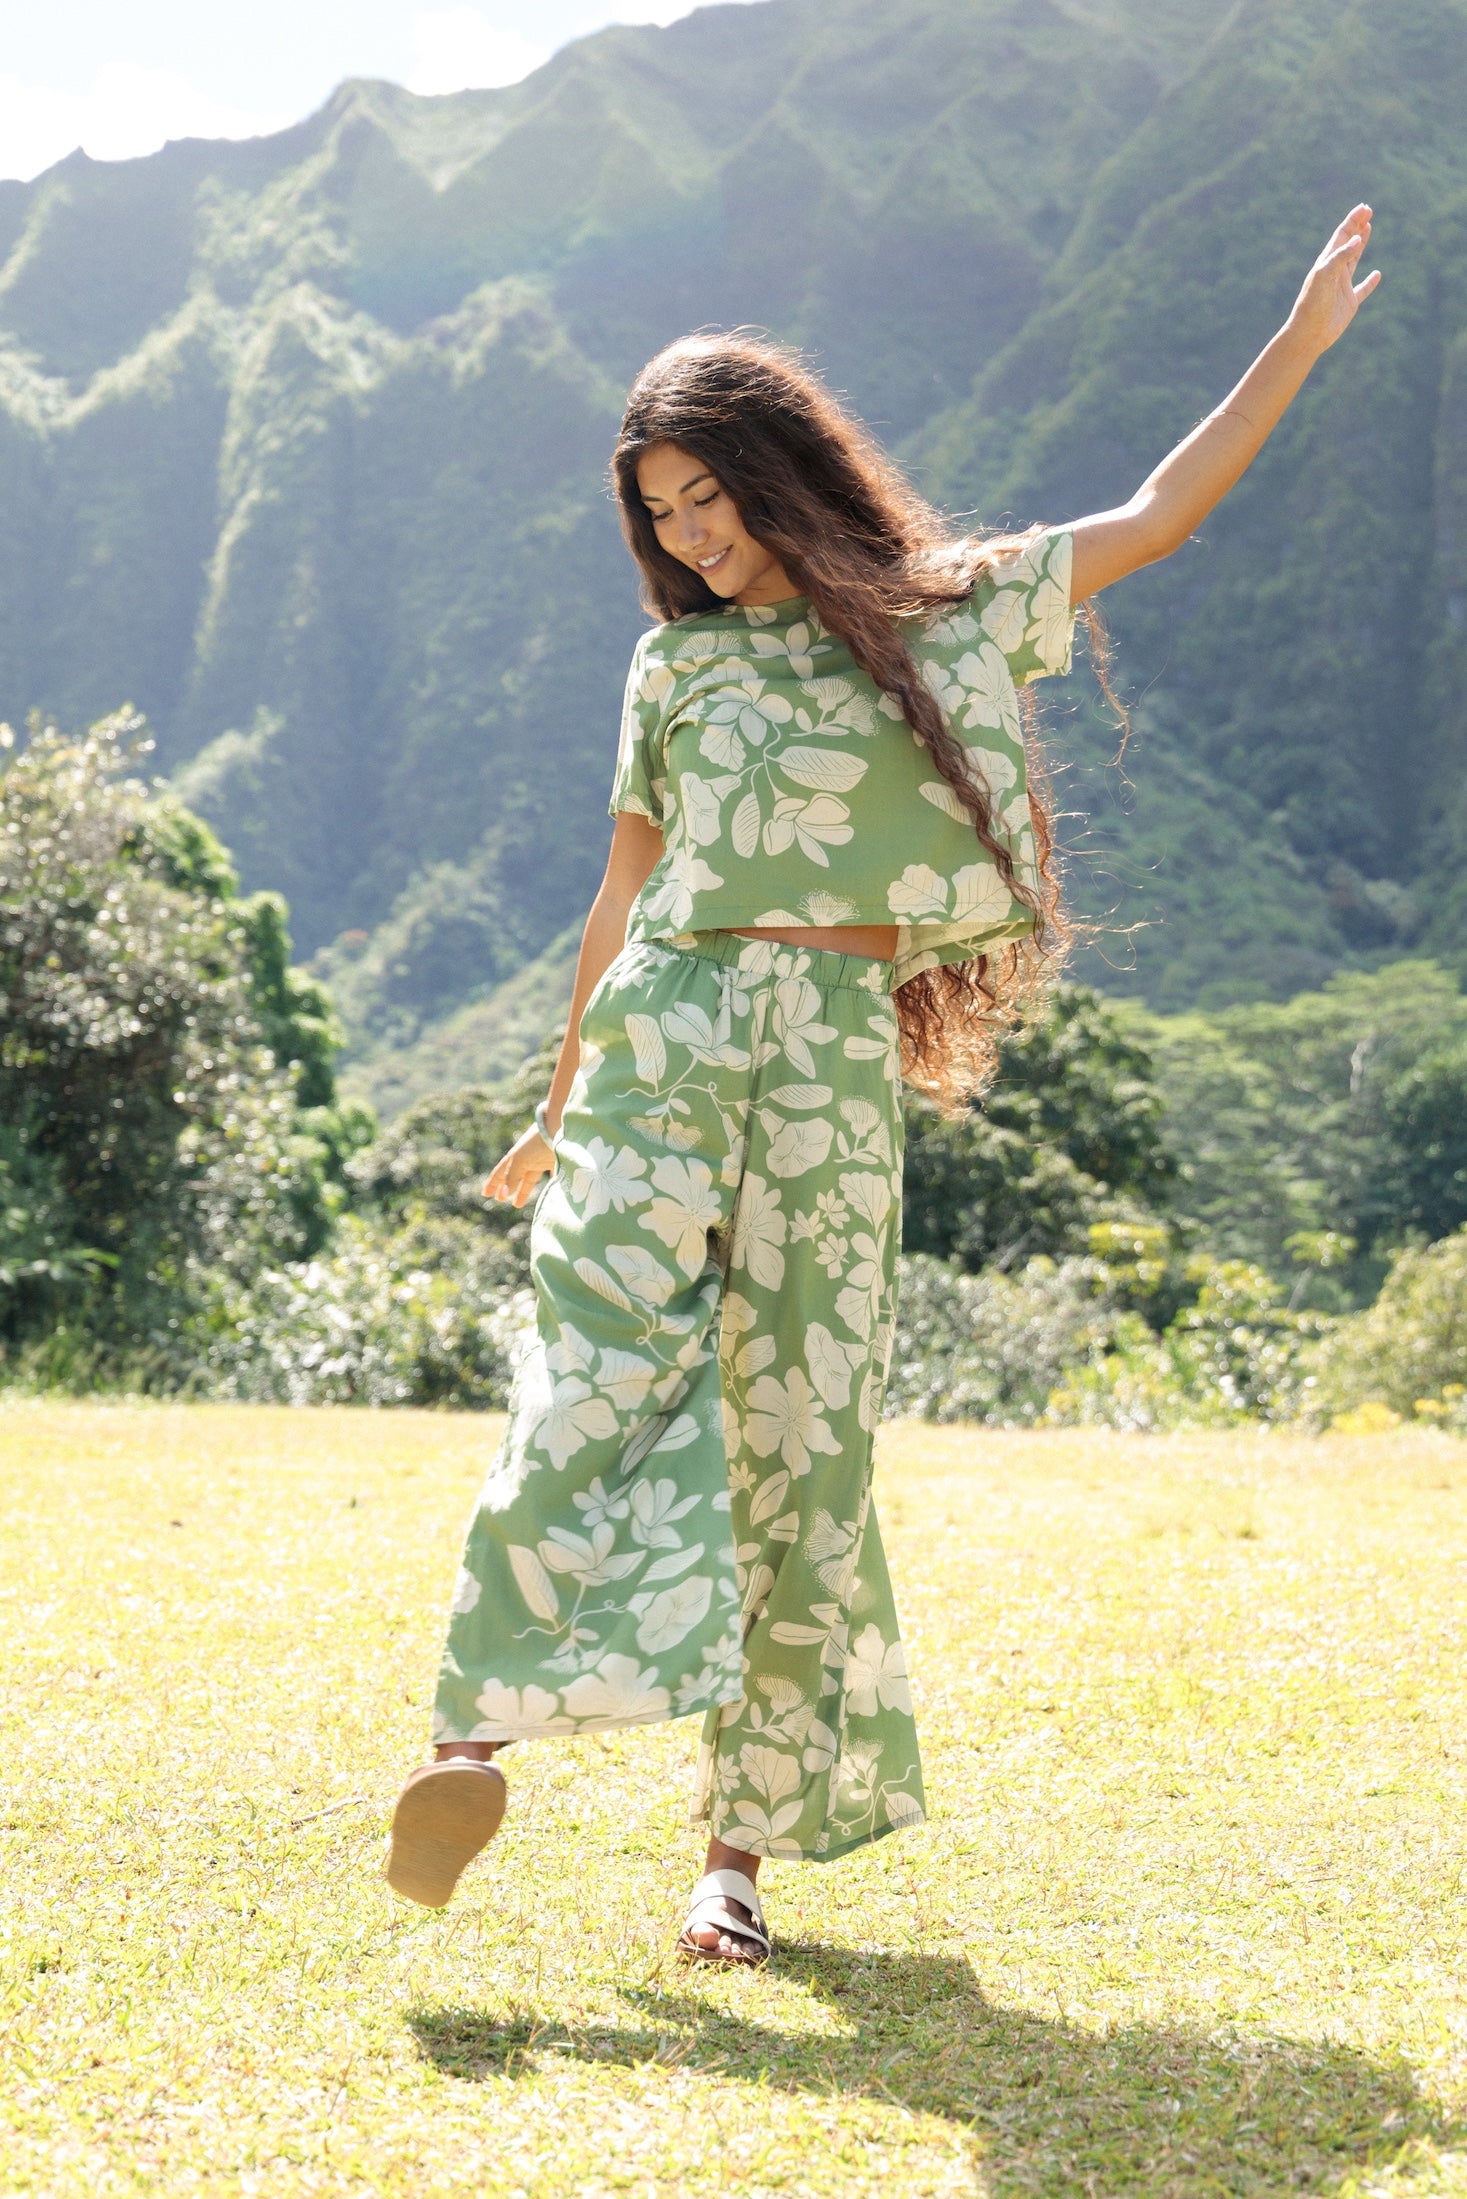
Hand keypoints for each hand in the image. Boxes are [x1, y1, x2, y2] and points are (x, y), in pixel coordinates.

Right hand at [482, 1124, 553, 1208]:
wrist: (562, 1126)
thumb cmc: (539, 1141)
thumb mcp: (521, 1159)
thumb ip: (512, 1177)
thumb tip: (503, 1194)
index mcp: (516, 1156)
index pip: (501, 1172)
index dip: (493, 1183)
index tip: (485, 1194)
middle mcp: (528, 1157)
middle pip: (515, 1176)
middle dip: (507, 1188)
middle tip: (500, 1200)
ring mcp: (543, 1159)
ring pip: (530, 1177)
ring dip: (523, 1189)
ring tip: (517, 1203)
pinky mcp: (558, 1161)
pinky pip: (552, 1175)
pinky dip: (549, 1184)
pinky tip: (550, 1191)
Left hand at [1288, 204, 1381, 355]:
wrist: (1308, 334)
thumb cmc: (1312, 304)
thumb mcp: (1324, 275)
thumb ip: (1341, 256)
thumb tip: (1358, 238)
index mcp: (1327, 262)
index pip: (1341, 236)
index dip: (1352, 220)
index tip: (1364, 207)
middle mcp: (1335, 271)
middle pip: (1348, 243)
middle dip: (1358, 226)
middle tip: (1369, 210)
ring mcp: (1342, 287)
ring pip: (1354, 260)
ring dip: (1362, 244)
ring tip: (1369, 228)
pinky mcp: (1349, 303)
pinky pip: (1362, 289)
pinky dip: (1370, 282)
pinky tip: (1377, 274)